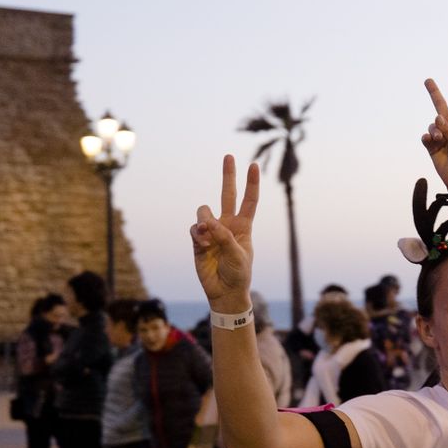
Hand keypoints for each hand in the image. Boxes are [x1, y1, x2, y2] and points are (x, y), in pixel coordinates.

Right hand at [191, 155, 259, 308]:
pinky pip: (194, 228)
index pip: (249, 201)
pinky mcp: (198, 240)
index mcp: (243, 227)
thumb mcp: (238, 255)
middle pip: (227, 194)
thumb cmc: (238, 273)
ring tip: (209, 236)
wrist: (224, 291)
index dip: (251, 183)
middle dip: (228, 176)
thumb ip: (224, 236)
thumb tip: (207, 221)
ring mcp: (212, 231)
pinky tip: (202, 243)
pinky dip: (198, 234)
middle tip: (229, 156)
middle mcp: (227, 224)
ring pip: (204, 211)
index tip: (253, 165)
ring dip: (205, 220)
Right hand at [422, 72, 447, 191]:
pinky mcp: (432, 147)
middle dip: (434, 93)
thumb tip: (437, 117)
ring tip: (438, 138)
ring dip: (434, 129)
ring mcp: (441, 137)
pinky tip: (430, 139)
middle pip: (441, 106)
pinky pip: (426, 137)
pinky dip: (427, 137)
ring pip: (432, 124)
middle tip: (427, 80)